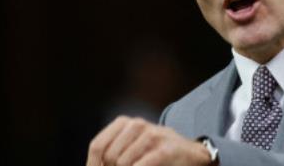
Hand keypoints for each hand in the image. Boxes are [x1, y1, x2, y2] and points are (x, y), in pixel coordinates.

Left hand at [87, 116, 212, 165]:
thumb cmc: (156, 153)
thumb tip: (92, 165)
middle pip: (109, 157)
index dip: (94, 165)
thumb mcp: (132, 146)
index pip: (97, 146)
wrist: (191, 154)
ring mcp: (151, 135)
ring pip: (123, 162)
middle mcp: (137, 125)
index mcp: (125, 123)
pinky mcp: (164, 150)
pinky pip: (140, 165)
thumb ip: (112, 153)